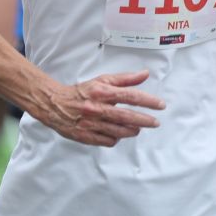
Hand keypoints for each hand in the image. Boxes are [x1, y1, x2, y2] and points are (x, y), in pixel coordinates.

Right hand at [36, 71, 165, 146]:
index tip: (160, 105)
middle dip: (144, 120)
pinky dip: (116, 138)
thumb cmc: (81, 92)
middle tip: (155, 122)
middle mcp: (97, 108)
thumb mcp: (102, 81)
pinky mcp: (85, 136)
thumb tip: (145, 74)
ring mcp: (91, 124)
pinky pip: (107, 141)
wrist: (55, 104)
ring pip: (118, 131)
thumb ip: (125, 79)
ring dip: (132, 131)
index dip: (148, 101)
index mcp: (102, 93)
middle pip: (126, 116)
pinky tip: (119, 134)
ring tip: (138, 128)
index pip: (130, 96)